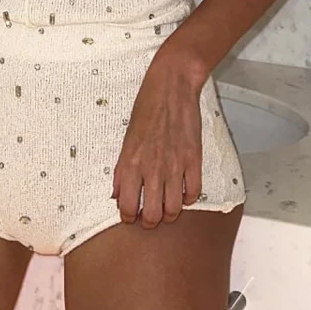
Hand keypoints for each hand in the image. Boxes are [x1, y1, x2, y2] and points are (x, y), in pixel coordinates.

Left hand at [112, 53, 204, 228]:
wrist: (171, 88)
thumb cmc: (146, 109)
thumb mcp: (127, 139)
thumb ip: (122, 170)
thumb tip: (116, 194)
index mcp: (131, 163)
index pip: (127, 207)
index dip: (128, 218)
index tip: (130, 217)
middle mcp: (152, 169)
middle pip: (153, 215)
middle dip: (150, 221)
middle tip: (150, 217)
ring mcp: (175, 166)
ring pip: (174, 209)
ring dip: (170, 214)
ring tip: (167, 209)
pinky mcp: (194, 160)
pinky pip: (193, 192)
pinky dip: (189, 199)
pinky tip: (184, 193)